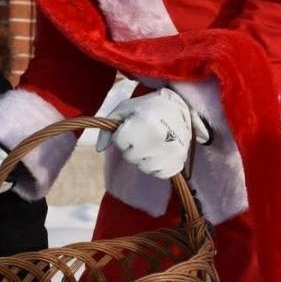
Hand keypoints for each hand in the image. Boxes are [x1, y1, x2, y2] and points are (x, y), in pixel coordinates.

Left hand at [95, 87, 210, 178]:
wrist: (180, 108)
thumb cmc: (148, 108)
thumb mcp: (124, 109)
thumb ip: (108, 128)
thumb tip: (99, 149)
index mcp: (144, 122)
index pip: (119, 141)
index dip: (122, 135)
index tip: (132, 127)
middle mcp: (158, 138)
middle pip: (130, 156)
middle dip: (133, 147)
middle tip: (143, 135)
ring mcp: (169, 152)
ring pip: (143, 167)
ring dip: (144, 158)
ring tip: (153, 143)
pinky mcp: (177, 163)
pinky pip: (158, 174)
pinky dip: (157, 166)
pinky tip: (161, 152)